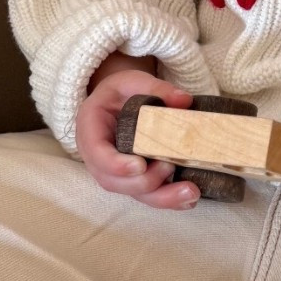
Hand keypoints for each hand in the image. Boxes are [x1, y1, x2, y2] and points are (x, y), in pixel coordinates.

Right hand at [77, 60, 198, 208]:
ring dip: (161, 198)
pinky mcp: (133, 180)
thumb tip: (183, 100)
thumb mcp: (132, 81)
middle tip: (169, 167)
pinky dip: (168, 199)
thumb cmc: (120, 92)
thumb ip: (156, 88)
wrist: (117, 103)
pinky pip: (147, 195)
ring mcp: (115, 173)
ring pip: (132, 193)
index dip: (115, 164)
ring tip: (190, 193)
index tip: (140, 165)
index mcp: (91, 129)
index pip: (96, 153)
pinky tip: (189, 199)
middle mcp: (98, 158)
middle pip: (114, 182)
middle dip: (144, 182)